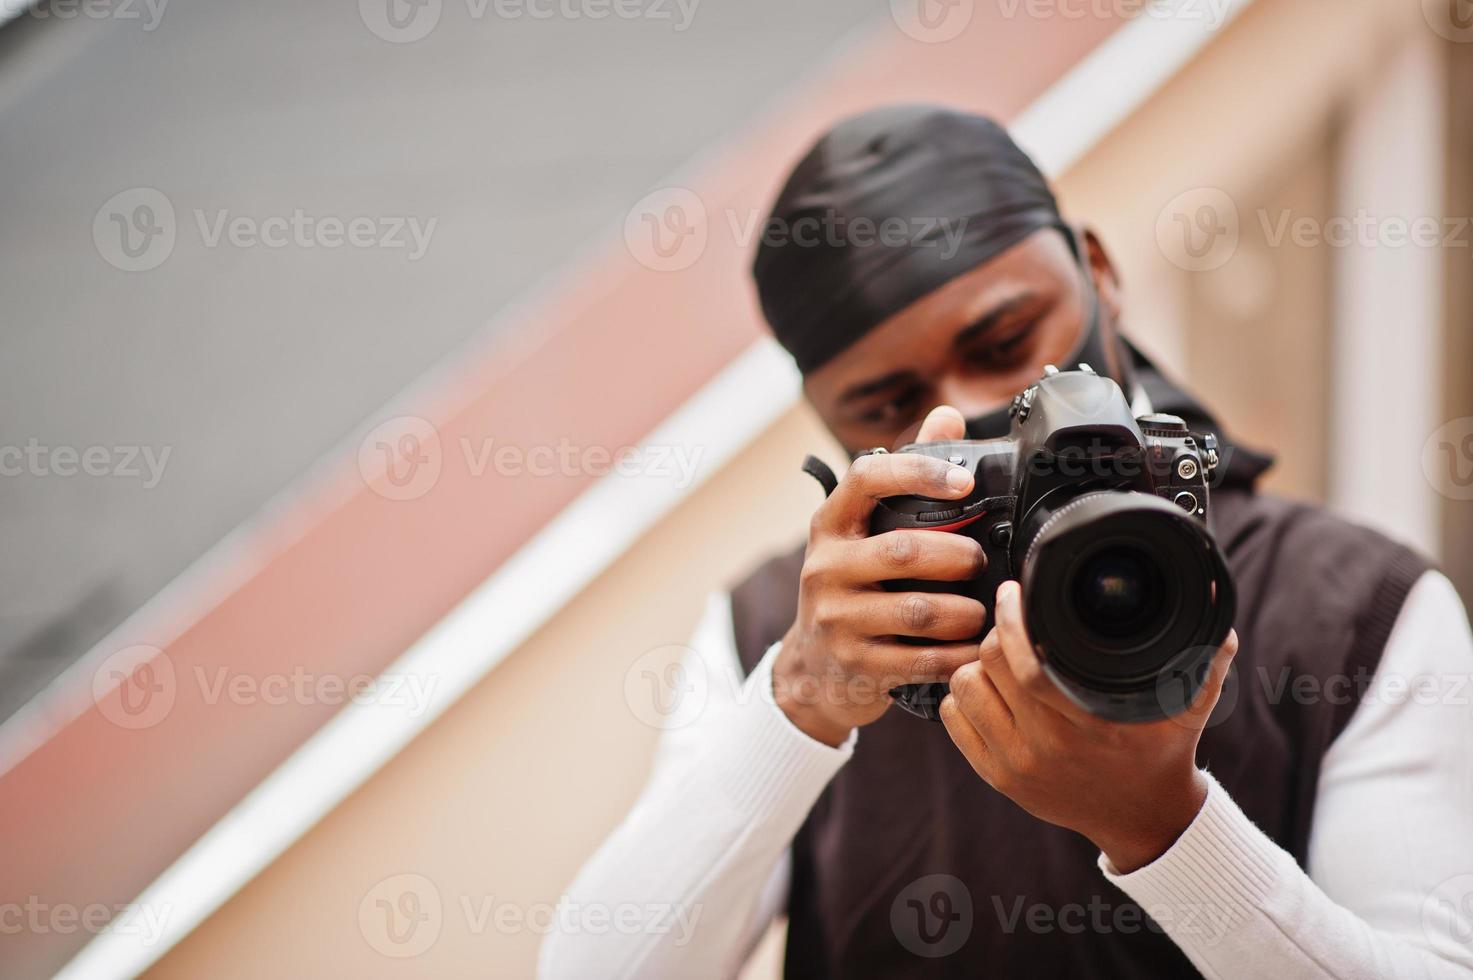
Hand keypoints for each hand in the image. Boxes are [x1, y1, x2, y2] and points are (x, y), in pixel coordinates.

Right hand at [774, 406, 987, 746]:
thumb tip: (946, 416)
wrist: (811, 669)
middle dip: (956, 556)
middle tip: (980, 561)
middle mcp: (826, 568)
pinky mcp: (856, 665)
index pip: (867, 478)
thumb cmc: (851, 587)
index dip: (919, 473)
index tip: (965, 481)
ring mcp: (837, 619)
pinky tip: (973, 648)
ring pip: (916, 611)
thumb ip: (906, 476)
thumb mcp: (864, 532)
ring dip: (963, 611)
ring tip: (982, 610)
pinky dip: (956, 655)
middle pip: (903, 550)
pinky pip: (920, 661)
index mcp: (831, 525)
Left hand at [940, 580, 1237, 872]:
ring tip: (1001, 660)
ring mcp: (1016, 764)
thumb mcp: (1191, 705)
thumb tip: (1215, 608)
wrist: (1145, 820)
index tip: (1015, 592)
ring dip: (977, 665)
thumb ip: (1204, 657)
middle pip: (989, 663)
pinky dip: (965, 697)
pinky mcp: (996, 777)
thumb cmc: (1164, 753)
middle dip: (997, 632)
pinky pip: (954, 718)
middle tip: (1011, 623)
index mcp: (1088, 722)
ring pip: (964, 685)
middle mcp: (1047, 744)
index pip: (1027, 661)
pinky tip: (989, 692)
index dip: (1012, 618)